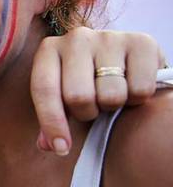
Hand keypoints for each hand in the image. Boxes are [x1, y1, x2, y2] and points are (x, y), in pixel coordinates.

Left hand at [31, 27, 165, 154]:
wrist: (125, 56)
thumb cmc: (87, 80)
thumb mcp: (63, 95)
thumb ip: (53, 119)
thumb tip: (47, 145)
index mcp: (49, 50)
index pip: (44, 90)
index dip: (52, 123)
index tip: (61, 148)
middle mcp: (76, 38)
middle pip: (78, 96)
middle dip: (88, 112)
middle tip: (94, 107)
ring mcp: (109, 37)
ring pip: (111, 95)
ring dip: (114, 106)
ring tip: (112, 94)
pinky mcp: (141, 41)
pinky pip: (140, 89)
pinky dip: (138, 98)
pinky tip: (132, 85)